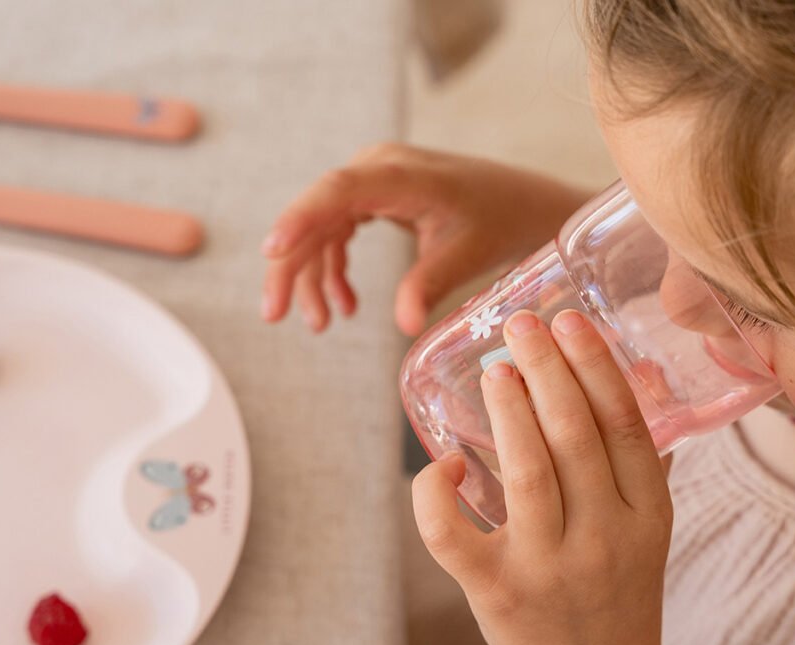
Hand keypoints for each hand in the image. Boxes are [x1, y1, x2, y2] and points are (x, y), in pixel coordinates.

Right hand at [260, 143, 590, 334]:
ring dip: (313, 277)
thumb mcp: (466, 254)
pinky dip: (334, 271)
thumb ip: (431, 283)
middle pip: (315, 215)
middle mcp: (376, 169)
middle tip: (275, 315)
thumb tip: (405, 325)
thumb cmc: (499, 220)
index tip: (272, 251)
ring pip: (319, 229)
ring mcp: (371, 182)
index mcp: (400, 174)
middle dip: (291, 267)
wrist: (522, 205)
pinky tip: (344, 307)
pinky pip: (336, 234)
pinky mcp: (372, 199)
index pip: (337, 190)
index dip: (300, 218)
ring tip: (320, 324)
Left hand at [412, 309, 672, 644]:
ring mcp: (548, 568)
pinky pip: (453, 537)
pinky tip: (444, 465)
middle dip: (546, 370)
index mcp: (646, 516)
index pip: (624, 426)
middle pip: (574, 438)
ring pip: (526, 475)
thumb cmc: (615, 592)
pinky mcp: (496, 593)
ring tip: (496, 371)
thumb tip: (635, 373)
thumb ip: (639, 459)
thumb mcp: (646, 528)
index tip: (569, 321)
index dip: (595, 366)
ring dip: (508, 413)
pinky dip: (437, 496)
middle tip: (522, 326)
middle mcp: (603, 539)